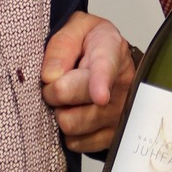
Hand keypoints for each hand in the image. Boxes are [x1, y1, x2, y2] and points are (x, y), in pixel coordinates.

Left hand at [41, 12, 135, 152]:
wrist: (111, 61)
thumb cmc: (90, 44)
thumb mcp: (76, 28)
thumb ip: (61, 46)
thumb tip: (50, 76)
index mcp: (111, 51)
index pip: (104, 68)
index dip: (100, 83)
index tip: (100, 96)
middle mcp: (122, 85)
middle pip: (73, 99)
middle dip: (53, 92)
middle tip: (56, 82)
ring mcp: (119, 114)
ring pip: (71, 125)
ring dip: (61, 112)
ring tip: (69, 98)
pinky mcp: (112, 137)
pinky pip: (76, 143)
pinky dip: (69, 132)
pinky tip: (77, 113)